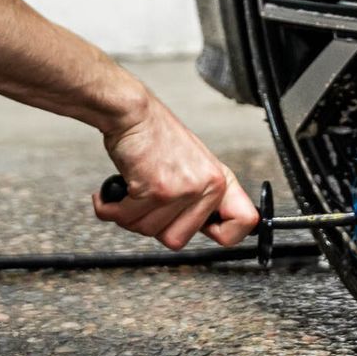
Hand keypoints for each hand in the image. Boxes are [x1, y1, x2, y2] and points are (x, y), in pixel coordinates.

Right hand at [93, 94, 258, 248]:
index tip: (207, 231)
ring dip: (130, 215)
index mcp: (220, 181)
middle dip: (154, 226)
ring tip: (132, 192)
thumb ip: (202, 198)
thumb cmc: (158, 137)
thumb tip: (209, 228)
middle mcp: (207, 185)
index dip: (225, 234)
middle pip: (178, 240)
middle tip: (148, 205)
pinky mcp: (156, 189)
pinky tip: (114, 195)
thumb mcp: (195, 166)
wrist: (133, 115)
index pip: (244, 221)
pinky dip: (113, 209)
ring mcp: (182, 189)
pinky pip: (128, 218)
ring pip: (149, 231)